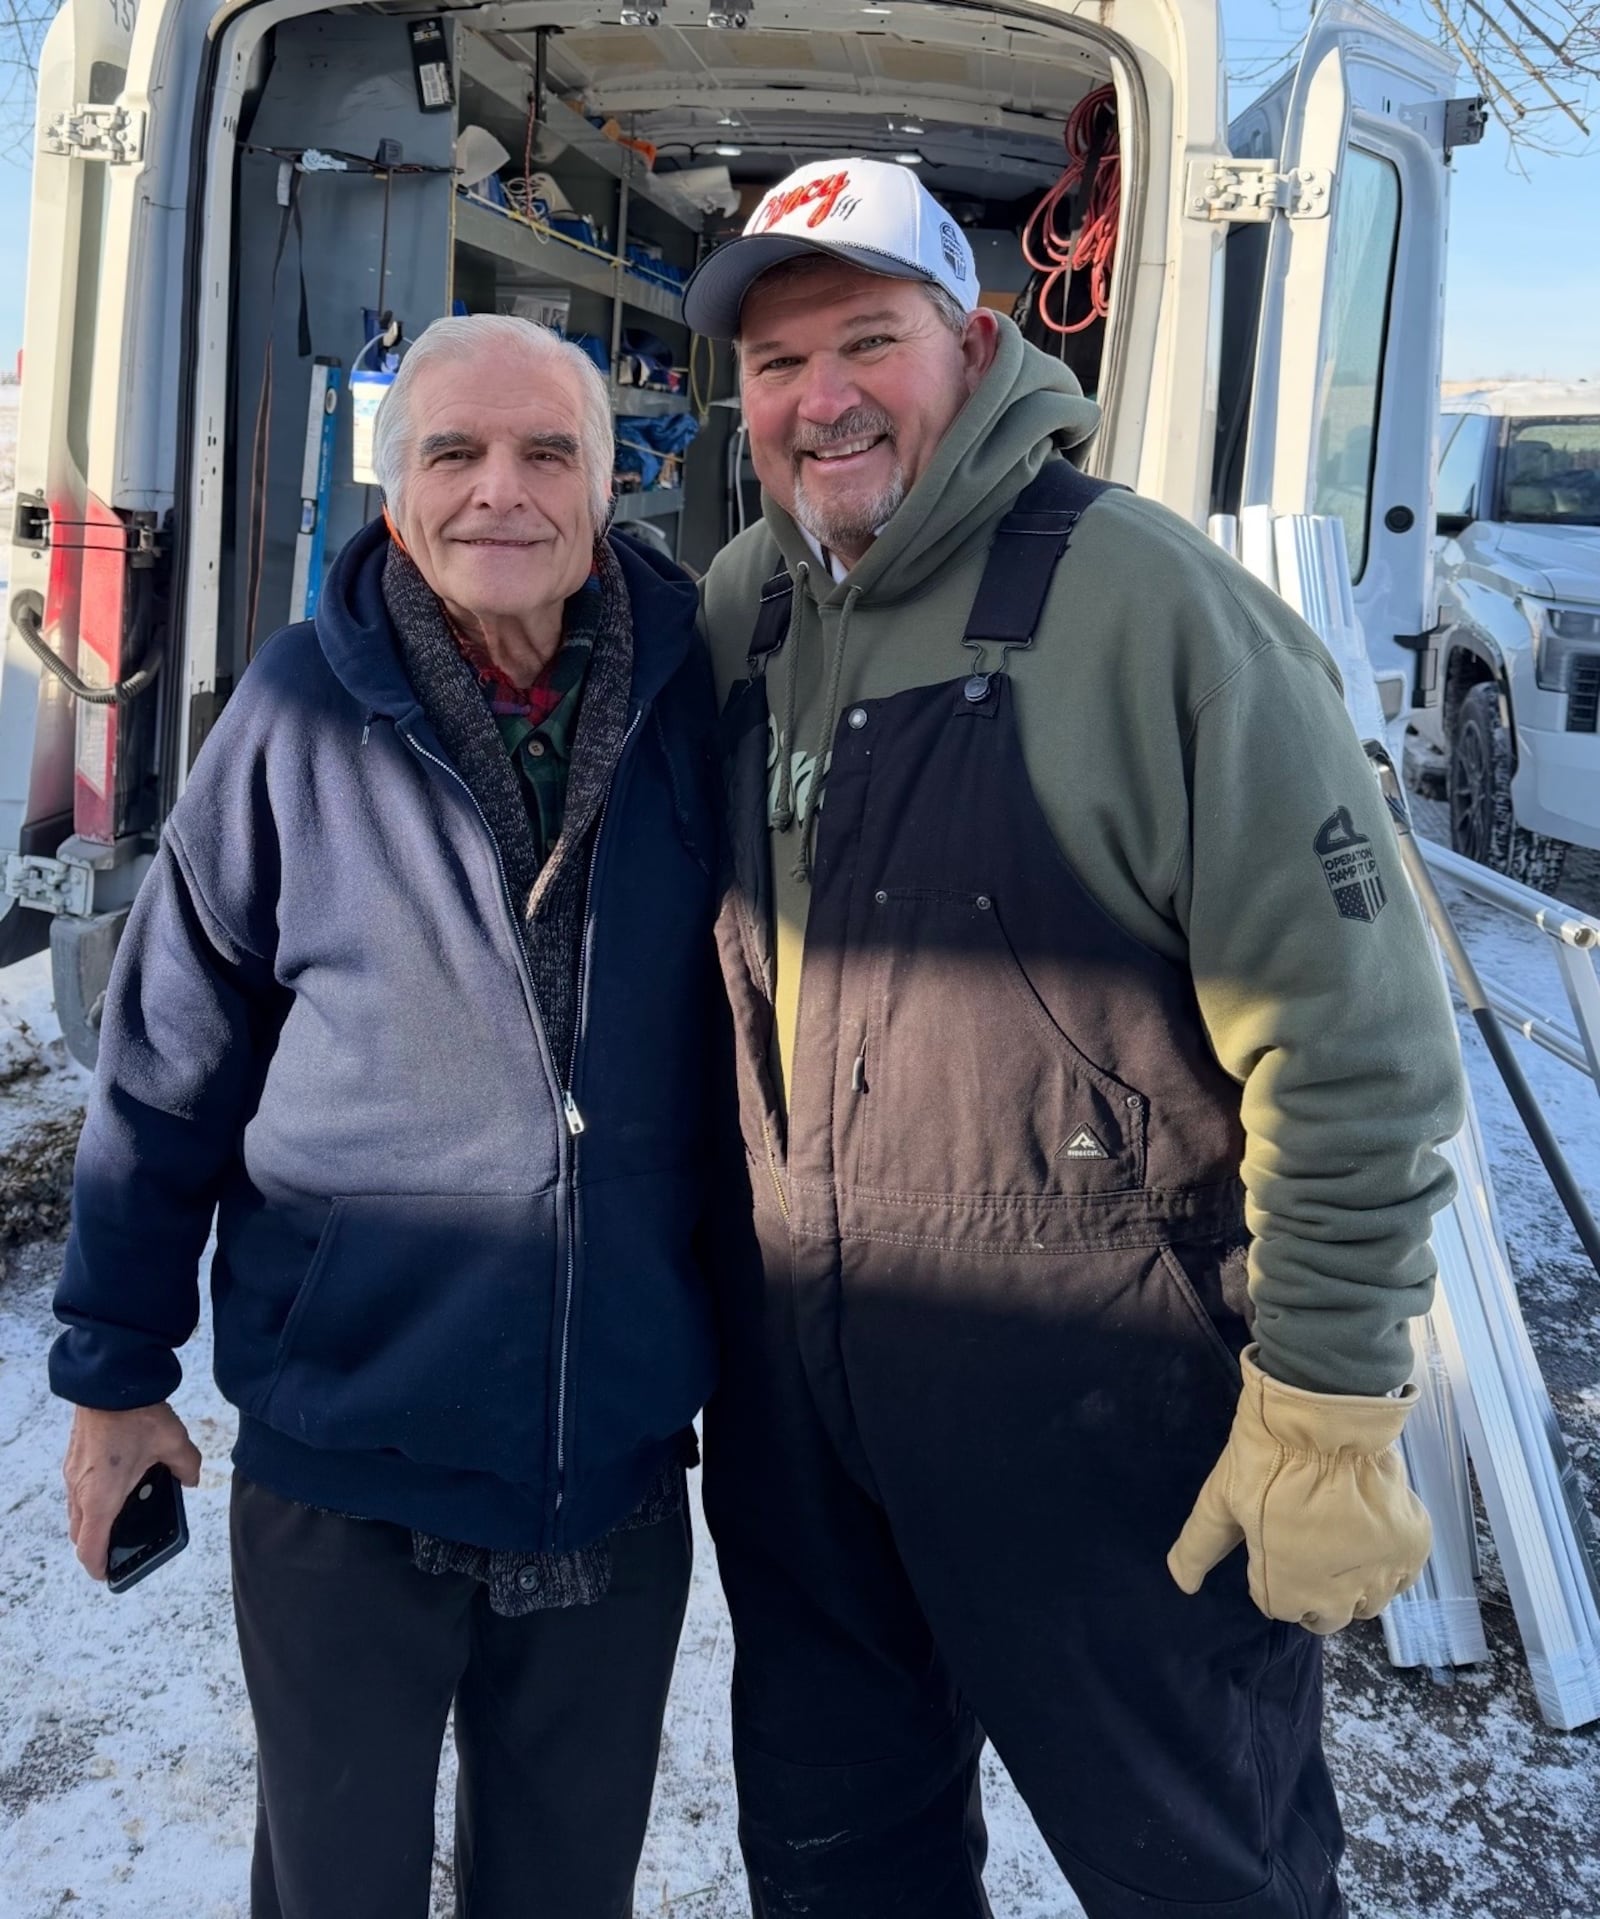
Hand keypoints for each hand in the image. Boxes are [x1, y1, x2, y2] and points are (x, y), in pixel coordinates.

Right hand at [63, 1403, 202, 1580]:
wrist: (109, 1380)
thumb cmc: (136, 1414)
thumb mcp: (174, 1443)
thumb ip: (187, 1467)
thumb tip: (191, 1480)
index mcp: (102, 1497)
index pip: (90, 1548)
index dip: (99, 1566)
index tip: (109, 1574)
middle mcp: (80, 1490)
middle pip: (80, 1534)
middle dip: (97, 1545)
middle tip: (120, 1546)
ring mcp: (73, 1473)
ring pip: (77, 1512)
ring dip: (94, 1520)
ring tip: (124, 1513)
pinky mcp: (74, 1458)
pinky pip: (78, 1490)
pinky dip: (93, 1498)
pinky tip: (119, 1483)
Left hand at [1166, 1346, 1430, 1633]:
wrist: (1327, 1420)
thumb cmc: (1266, 1459)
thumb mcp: (1220, 1499)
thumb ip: (1199, 1547)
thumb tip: (1181, 1583)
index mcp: (1286, 1591)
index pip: (1278, 1607)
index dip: (1272, 1575)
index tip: (1272, 1543)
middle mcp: (1337, 1598)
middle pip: (1326, 1617)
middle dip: (1312, 1592)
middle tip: (1306, 1548)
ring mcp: (1380, 1575)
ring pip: (1367, 1603)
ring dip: (1353, 1585)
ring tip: (1340, 1543)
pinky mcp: (1411, 1549)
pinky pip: (1402, 1577)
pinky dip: (1389, 1565)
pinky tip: (1372, 1537)